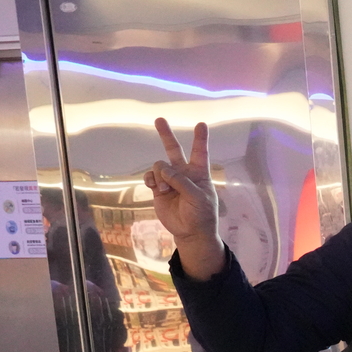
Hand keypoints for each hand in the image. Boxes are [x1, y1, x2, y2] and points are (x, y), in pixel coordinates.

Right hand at [144, 118, 224, 280]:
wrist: (190, 232)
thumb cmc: (201, 214)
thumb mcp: (198, 198)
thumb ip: (181, 182)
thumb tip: (163, 169)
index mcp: (199, 173)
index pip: (200, 152)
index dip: (200, 139)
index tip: (201, 124)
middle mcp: (184, 173)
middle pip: (174, 150)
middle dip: (166, 135)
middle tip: (159, 119)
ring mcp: (170, 180)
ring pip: (159, 165)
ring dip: (160, 175)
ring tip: (164, 190)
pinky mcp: (158, 188)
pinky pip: (150, 176)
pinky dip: (151, 179)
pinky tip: (155, 187)